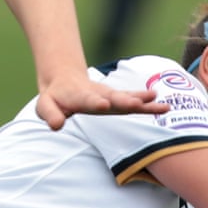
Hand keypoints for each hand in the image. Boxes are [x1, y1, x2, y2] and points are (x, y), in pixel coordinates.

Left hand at [35, 72, 167, 130]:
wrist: (64, 81)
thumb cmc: (54, 98)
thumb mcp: (45, 105)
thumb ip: (49, 114)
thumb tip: (56, 126)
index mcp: (78, 97)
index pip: (86, 100)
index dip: (94, 102)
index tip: (104, 105)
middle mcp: (97, 95)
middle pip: (112, 98)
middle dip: (123, 101)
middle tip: (136, 104)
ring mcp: (109, 96)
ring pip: (126, 98)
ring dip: (141, 102)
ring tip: (159, 105)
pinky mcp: (117, 99)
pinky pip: (133, 100)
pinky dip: (146, 102)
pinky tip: (162, 105)